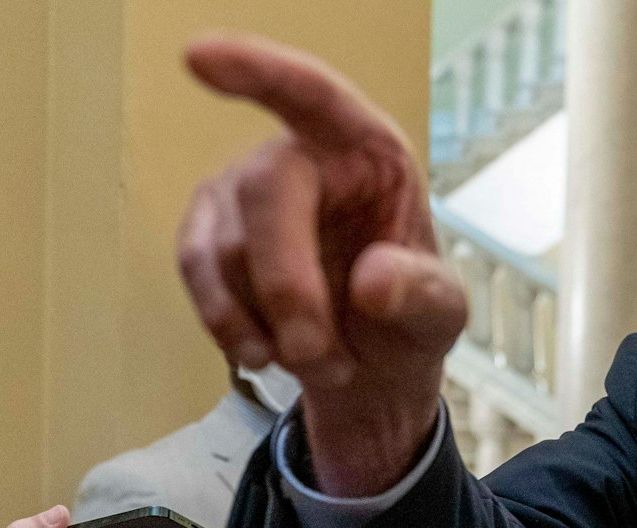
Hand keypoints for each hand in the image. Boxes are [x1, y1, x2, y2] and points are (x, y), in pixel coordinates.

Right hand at [179, 35, 466, 496]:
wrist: (367, 362)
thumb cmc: (407, 316)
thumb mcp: (440, 315)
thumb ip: (422, 297)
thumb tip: (373, 282)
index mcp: (367, 149)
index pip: (312, 94)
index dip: (257, 71)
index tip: (199, 56)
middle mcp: (299, 155)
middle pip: (265, 193)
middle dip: (287, 287)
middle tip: (318, 358)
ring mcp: (242, 189)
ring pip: (225, 248)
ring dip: (268, 325)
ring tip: (323, 363)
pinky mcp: (206, 231)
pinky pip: (197, 273)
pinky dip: (231, 326)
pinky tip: (265, 353)